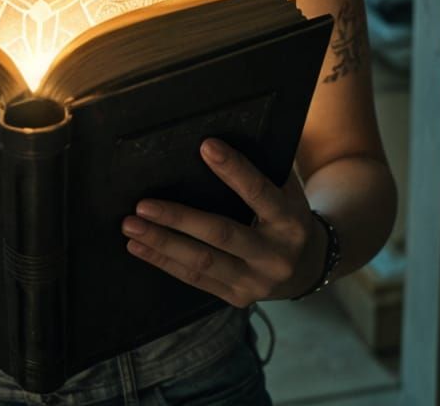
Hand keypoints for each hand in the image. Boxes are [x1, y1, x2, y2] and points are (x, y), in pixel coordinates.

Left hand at [121, 139, 320, 305]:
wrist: (309, 266)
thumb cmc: (286, 215)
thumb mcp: (287, 191)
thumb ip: (261, 170)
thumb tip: (214, 142)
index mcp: (290, 221)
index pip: (259, 193)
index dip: (234, 169)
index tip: (206, 146)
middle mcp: (275, 255)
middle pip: (221, 235)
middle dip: (179, 220)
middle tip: (142, 205)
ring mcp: (256, 281)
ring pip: (203, 263)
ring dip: (163, 244)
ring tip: (131, 227)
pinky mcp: (238, 298)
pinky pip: (196, 280)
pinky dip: (164, 262)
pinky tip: (139, 247)